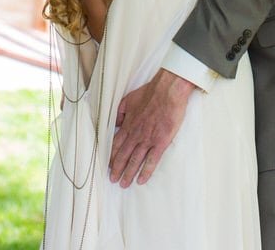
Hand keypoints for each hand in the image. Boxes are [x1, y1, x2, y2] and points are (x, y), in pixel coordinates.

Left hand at [109, 69, 195, 186]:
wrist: (167, 91)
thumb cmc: (149, 93)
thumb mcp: (128, 100)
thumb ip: (120, 113)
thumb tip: (115, 123)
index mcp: (128, 124)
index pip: (116, 144)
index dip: (111, 156)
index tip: (107, 165)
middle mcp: (136, 134)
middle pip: (123, 155)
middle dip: (117, 169)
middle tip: (112, 180)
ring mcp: (148, 139)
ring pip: (135, 160)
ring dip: (128, 173)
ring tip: (123, 184)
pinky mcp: (160, 142)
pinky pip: (152, 160)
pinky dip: (146, 171)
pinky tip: (141, 180)